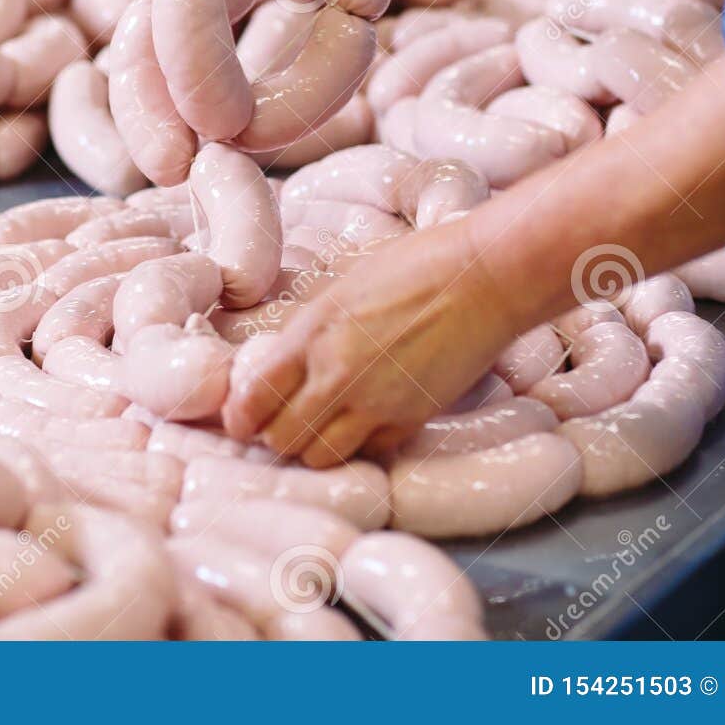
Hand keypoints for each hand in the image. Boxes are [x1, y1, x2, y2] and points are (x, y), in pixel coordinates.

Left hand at [222, 219, 515, 467]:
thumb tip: (282, 362)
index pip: (253, 394)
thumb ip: (309, 331)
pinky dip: (360, 449)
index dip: (240, 416)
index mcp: (311, 332)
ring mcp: (374, 401)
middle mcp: (335, 372)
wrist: (483, 278)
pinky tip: (365, 427)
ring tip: (321, 432)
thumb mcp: (343, 289)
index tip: (241, 420)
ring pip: (319, 456)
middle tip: (281, 427)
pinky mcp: (410, 419)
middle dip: (274, 437)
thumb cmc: (417, 267)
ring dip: (314, 450)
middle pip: (280, 437)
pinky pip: (369, 453)